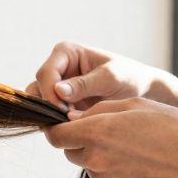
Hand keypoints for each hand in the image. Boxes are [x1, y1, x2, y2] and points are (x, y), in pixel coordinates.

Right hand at [25, 41, 164, 112]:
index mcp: (66, 52)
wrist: (140, 92)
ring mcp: (56, 85)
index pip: (46, 73)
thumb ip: (84, 84)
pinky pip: (46, 112)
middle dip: (49, 106)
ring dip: (50, 115)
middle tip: (69, 119)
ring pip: (37, 102)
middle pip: (37, 88)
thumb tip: (58, 90)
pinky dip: (55, 121)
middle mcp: (56, 67)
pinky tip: (73, 125)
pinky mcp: (59, 101)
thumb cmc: (129, 78)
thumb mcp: (110, 78)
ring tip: (72, 122)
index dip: (51, 93)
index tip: (66, 111)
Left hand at [43, 98, 177, 177]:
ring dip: (101, 160)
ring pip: (90, 168)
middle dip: (82, 143)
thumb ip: (97, 110)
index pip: (55, 136)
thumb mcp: (135, 106)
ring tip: (135, 151)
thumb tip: (72, 118)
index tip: (66, 127)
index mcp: (96, 132)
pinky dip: (116, 176)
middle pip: (70, 152)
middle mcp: (95, 159)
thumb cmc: (172, 128)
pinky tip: (141, 168)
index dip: (57, 130)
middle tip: (113, 136)